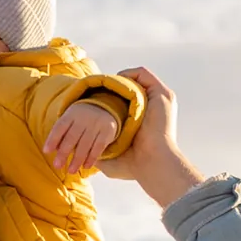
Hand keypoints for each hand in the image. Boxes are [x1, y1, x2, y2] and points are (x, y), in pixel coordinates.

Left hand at [42, 100, 118, 176]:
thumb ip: (60, 134)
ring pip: (85, 144)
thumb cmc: (80, 121)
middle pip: (72, 137)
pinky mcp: (107, 131)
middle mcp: (83, 118)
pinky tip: (86, 166)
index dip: (52, 139)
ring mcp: (96, 124)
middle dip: (63, 153)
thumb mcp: (69, 122)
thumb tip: (50, 150)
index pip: (60, 127)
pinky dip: (92, 158)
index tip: (46, 151)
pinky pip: (98, 146)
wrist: (103, 108)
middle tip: (57, 166)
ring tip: (71, 171)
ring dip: (77, 159)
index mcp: (71, 115)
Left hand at [95, 69, 206, 205]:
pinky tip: (114, 83)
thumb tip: (78, 150)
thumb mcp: (110, 158)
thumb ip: (98, 151)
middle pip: (132, 89)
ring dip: (119, 80)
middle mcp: (154, 109)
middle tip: (95, 89)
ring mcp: (160, 100)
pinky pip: (143, 74)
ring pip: (137, 80)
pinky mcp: (162, 94)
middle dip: (113, 88)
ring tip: (103, 84)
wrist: (153, 163)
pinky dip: (128, 74)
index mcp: (144, 122)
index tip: (93, 102)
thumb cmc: (134, 166)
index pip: (126, 104)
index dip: (110, 100)